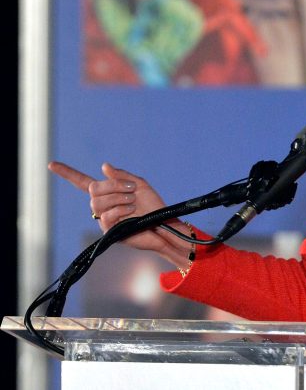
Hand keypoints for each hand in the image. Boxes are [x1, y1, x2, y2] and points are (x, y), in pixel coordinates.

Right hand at [48, 161, 173, 254]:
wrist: (163, 224)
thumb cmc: (153, 205)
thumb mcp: (140, 185)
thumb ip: (122, 175)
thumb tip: (103, 166)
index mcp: (108, 192)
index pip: (82, 181)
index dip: (67, 173)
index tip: (51, 164)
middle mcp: (102, 205)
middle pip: (93, 189)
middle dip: (113, 186)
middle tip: (131, 190)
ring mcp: (103, 218)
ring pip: (97, 202)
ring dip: (118, 198)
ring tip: (133, 203)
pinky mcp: (108, 231)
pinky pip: (105, 216)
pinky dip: (120, 210)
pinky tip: (131, 212)